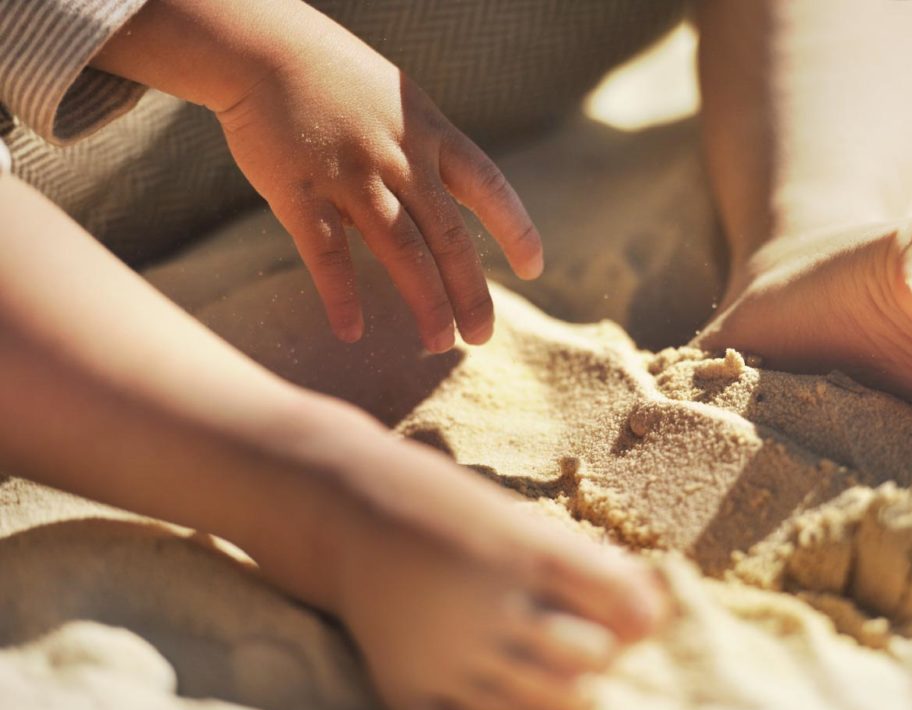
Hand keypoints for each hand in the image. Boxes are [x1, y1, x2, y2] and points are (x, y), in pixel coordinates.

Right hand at [215, 21, 541, 348]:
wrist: (259, 45)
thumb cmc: (332, 78)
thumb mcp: (398, 103)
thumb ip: (422, 156)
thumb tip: (437, 217)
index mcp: (430, 133)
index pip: (489, 187)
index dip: (516, 230)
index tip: (533, 269)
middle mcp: (400, 157)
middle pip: (449, 236)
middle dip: (470, 292)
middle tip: (481, 337)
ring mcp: (351, 175)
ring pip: (402, 251)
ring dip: (425, 303)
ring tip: (439, 343)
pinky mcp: (300, 191)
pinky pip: (328, 255)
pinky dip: (342, 297)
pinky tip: (351, 333)